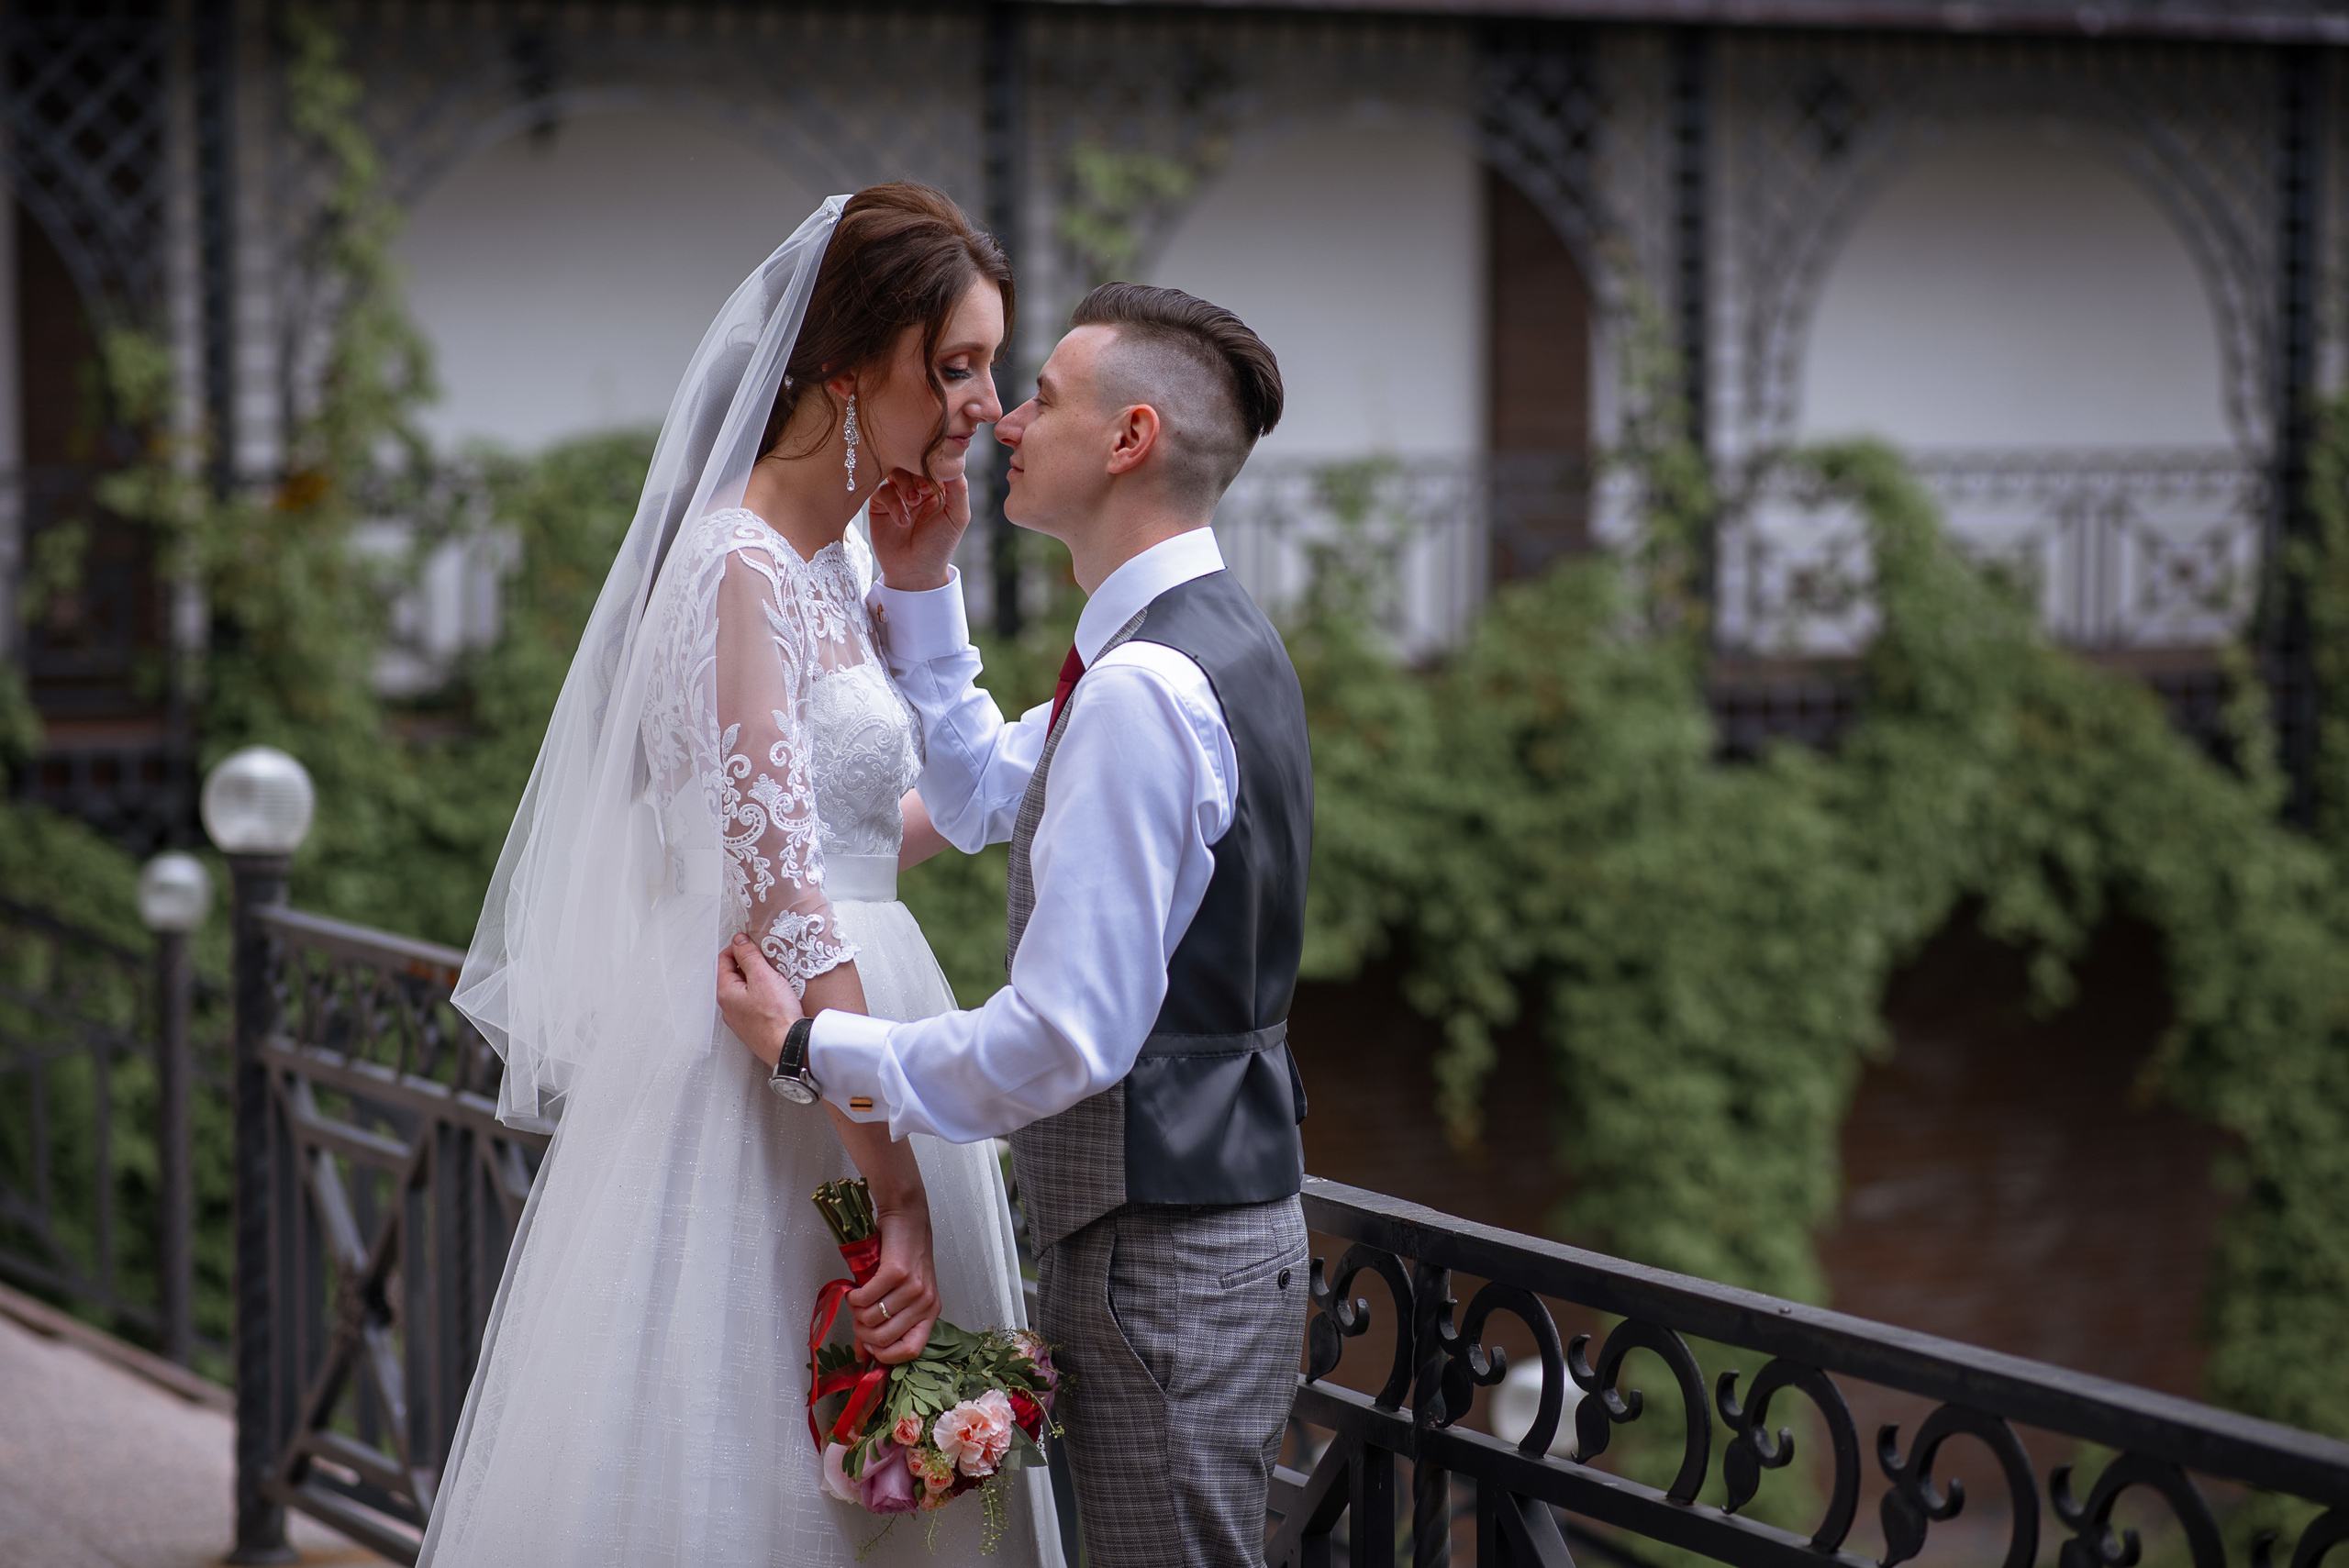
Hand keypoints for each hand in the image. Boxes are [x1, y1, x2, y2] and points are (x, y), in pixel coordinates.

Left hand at [715, 934, 802, 1067]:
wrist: (789, 1047)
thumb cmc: (776, 1017)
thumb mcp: (763, 977)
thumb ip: (749, 956)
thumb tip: (739, 941)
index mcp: (726, 993)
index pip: (724, 960)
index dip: (738, 947)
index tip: (753, 943)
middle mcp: (728, 1008)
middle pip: (733, 975)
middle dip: (749, 964)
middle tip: (767, 960)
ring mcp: (740, 1020)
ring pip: (744, 991)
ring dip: (757, 980)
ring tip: (774, 979)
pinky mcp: (753, 1028)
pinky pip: (753, 1005)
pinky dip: (762, 996)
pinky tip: (776, 997)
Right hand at [848, 1198, 938, 1362]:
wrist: (906, 1218)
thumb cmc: (904, 1256)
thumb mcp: (902, 1293)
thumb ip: (885, 1324)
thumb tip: (864, 1355)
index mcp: (931, 1312)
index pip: (911, 1351)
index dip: (885, 1355)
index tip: (869, 1345)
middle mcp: (926, 1302)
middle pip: (885, 1339)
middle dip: (863, 1332)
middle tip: (857, 1318)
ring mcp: (913, 1288)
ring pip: (872, 1319)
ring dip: (856, 1312)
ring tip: (856, 1300)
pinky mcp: (897, 1272)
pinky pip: (866, 1298)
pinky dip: (854, 1297)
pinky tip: (854, 1290)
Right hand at [867, 469, 968, 592]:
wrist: (916, 572)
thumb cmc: (940, 545)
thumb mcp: (957, 516)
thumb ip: (959, 488)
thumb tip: (955, 461)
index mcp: (937, 484)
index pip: (933, 460)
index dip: (933, 465)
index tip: (936, 484)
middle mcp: (916, 485)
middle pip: (910, 460)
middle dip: (917, 474)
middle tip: (924, 493)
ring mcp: (897, 493)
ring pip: (894, 471)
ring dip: (904, 485)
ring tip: (913, 504)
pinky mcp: (879, 504)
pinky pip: (881, 490)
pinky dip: (893, 502)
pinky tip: (903, 521)